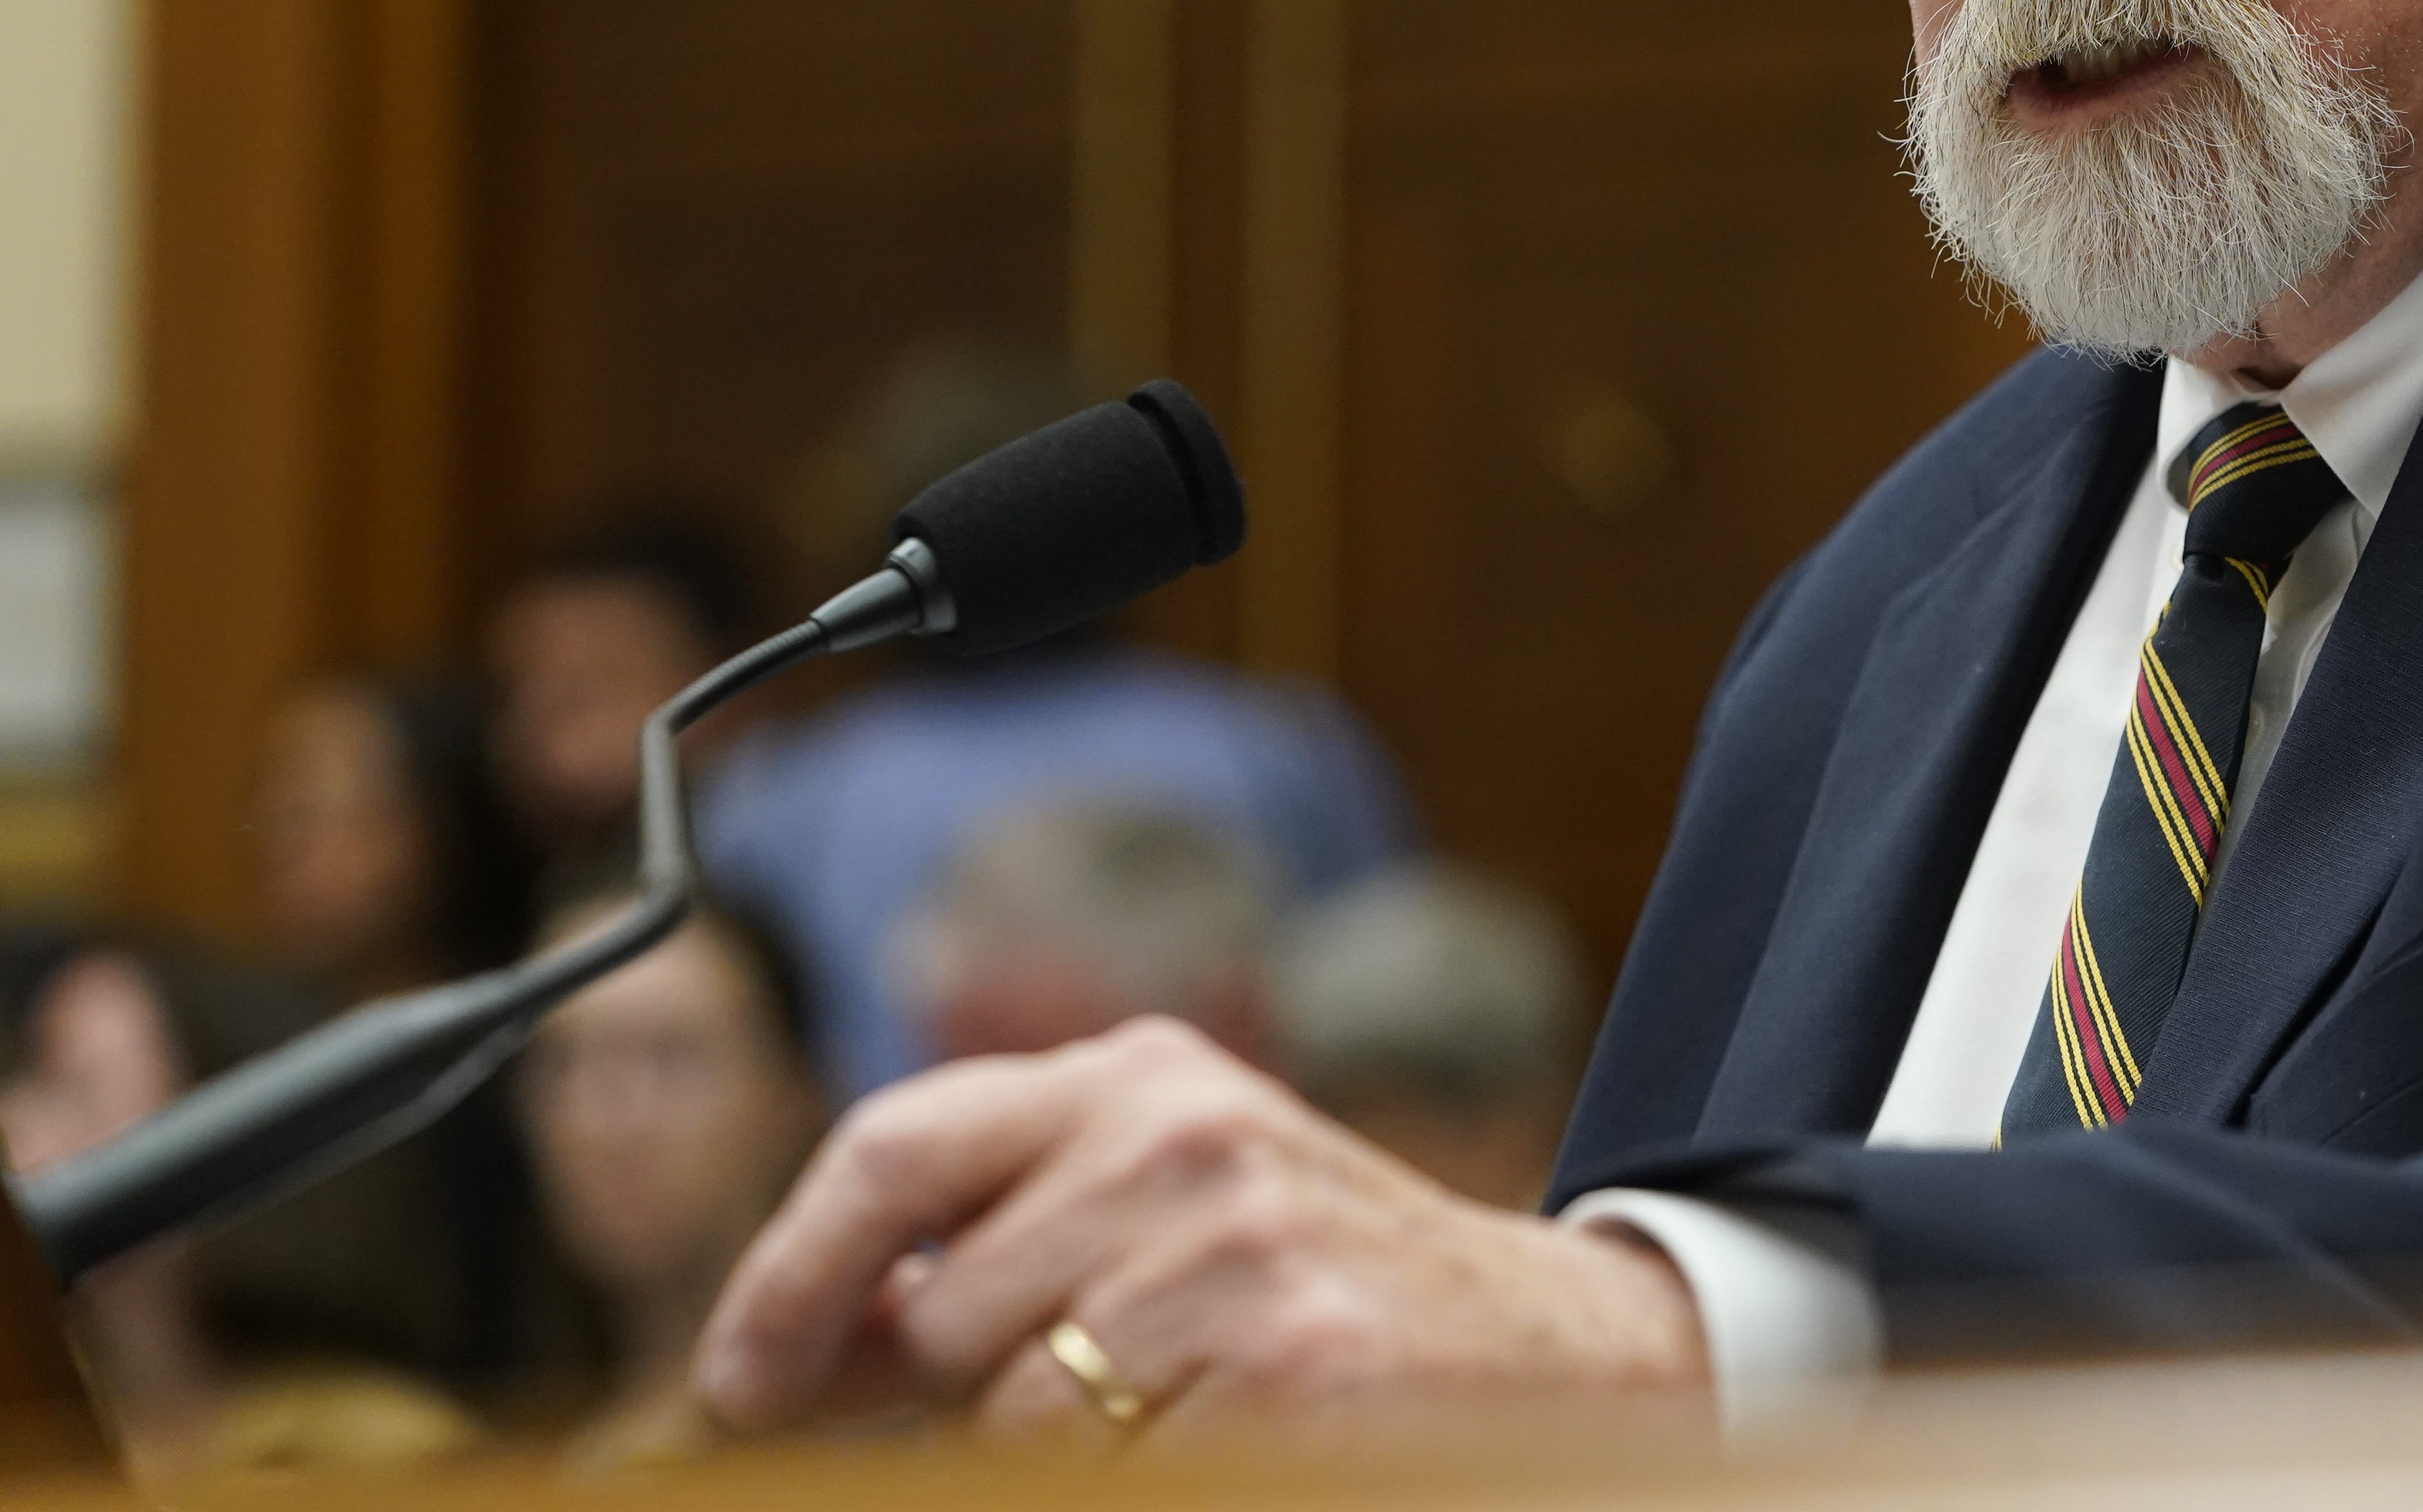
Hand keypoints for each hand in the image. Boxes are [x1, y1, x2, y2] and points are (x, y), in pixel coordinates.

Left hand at [692, 1016, 1706, 1442]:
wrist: (1558, 1346)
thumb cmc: (1327, 1291)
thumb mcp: (1166, 1212)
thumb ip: (994, 1250)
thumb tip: (775, 1362)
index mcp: (1140, 1075)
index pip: (893, 1147)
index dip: (786, 1280)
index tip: (738, 1387)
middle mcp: (1184, 1131)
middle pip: (946, 1315)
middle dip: (965, 1402)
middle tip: (1087, 1408)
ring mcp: (1242, 1246)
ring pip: (1017, 1419)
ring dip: (1071, 1453)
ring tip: (1185, 1416)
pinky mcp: (1295, 1364)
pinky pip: (1115, 1471)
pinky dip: (1156, 1472)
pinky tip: (1242, 1437)